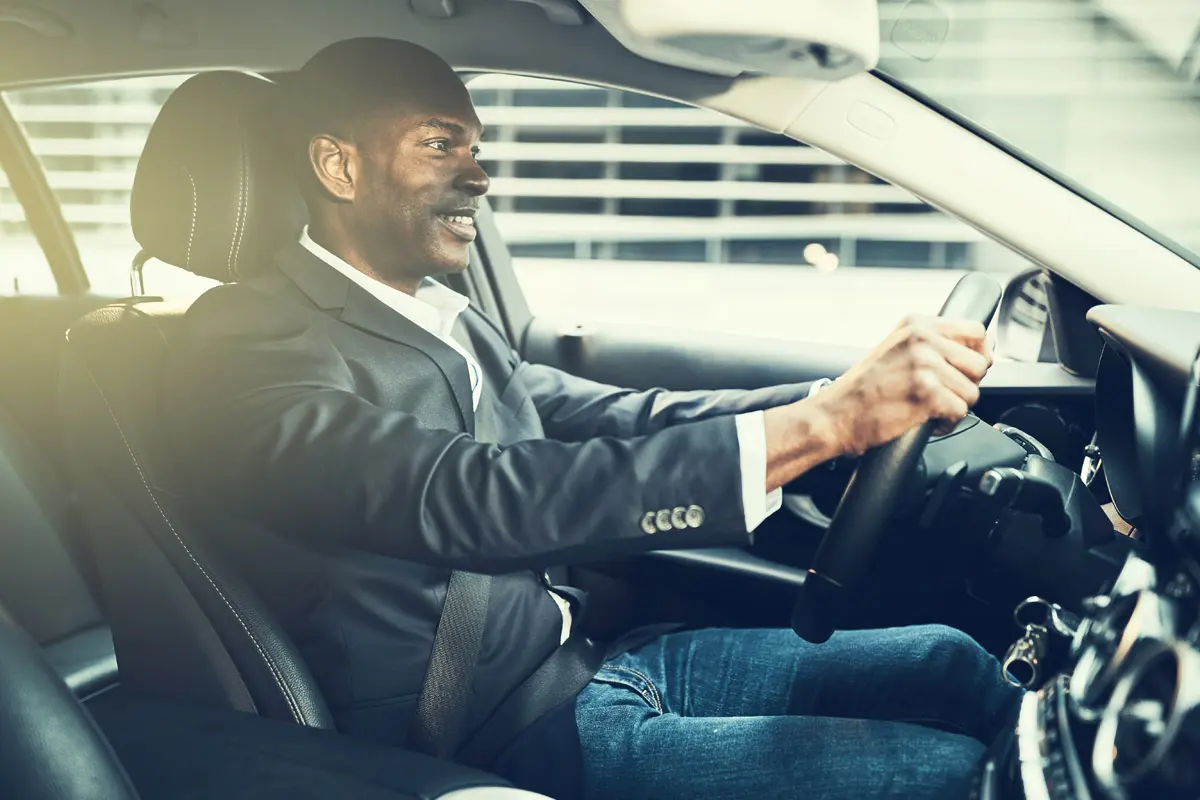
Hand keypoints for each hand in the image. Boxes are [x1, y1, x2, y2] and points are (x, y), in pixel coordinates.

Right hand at [811, 316, 992, 456]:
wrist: (833, 416)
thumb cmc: (861, 391)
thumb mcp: (896, 350)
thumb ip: (933, 345)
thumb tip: (984, 351)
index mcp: (916, 325)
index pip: (976, 331)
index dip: (978, 354)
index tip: (965, 370)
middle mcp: (922, 339)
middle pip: (980, 364)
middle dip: (964, 385)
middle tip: (938, 394)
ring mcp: (924, 365)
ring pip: (972, 392)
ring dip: (953, 406)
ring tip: (926, 408)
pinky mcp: (926, 393)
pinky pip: (960, 412)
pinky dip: (944, 424)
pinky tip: (923, 420)